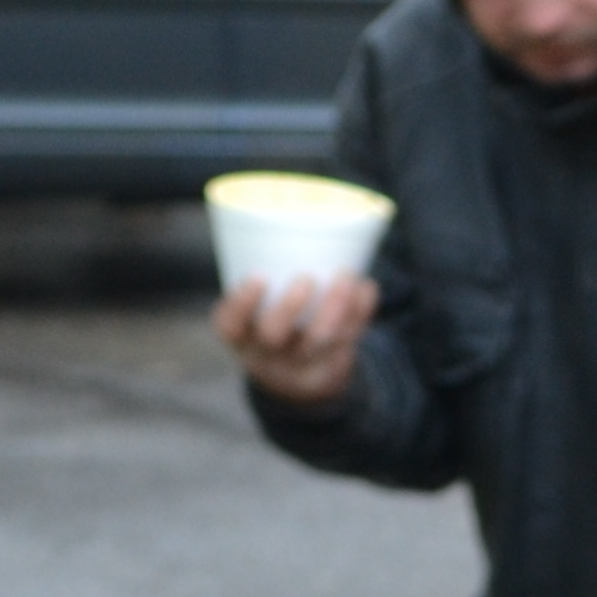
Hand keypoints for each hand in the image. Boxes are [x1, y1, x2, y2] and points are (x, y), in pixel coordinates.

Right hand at [216, 273, 377, 405]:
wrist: (296, 381)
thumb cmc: (272, 324)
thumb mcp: (256, 310)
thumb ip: (267, 277)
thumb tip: (294, 215)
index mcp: (239, 336)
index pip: (230, 325)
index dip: (242, 303)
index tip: (258, 276)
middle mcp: (264, 355)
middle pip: (274, 335)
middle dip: (291, 305)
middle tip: (306, 277)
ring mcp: (300, 366)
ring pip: (319, 341)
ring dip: (335, 305)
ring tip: (345, 275)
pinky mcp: (331, 369)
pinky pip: (349, 342)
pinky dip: (361, 312)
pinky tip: (366, 287)